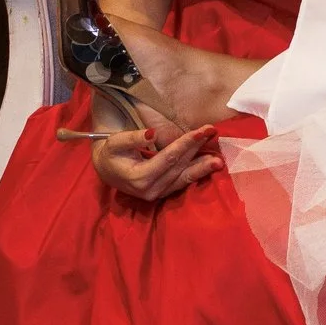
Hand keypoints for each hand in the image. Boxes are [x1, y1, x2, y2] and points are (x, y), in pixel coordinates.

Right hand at [90, 123, 220, 201]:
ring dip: (202, 166)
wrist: (106, 170)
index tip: (202, 130)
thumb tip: (152, 134)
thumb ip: (132, 138)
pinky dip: (196, 173)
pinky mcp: (162, 194)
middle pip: (179, 166)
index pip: (168, 158)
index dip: (186, 144)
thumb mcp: (115, 143)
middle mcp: (150, 190)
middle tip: (214, 133)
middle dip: (197, 149)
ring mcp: (157, 194)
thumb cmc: (110, 153)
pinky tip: (209, 165)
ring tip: (219, 159)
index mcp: (139, 177)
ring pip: (184, 178)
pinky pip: (182, 182)